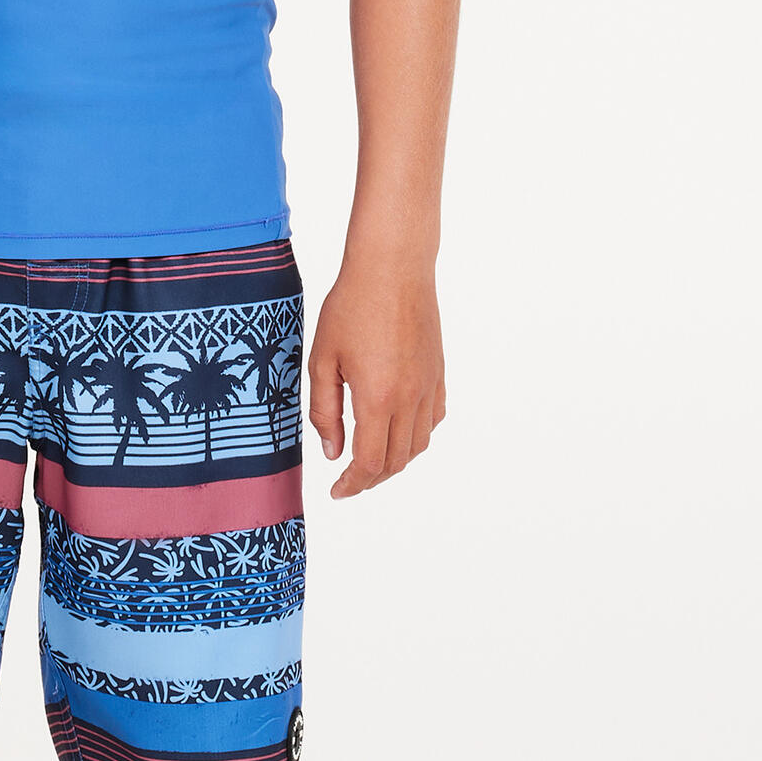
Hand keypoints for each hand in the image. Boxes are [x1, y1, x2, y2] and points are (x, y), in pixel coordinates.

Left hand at [306, 261, 445, 499]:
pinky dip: (416, 437)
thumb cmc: (352, 306)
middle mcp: (410, 399)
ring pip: (418, 445)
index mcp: (378, 398)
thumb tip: (331, 452)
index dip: (352, 484)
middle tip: (349, 481)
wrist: (394, 268)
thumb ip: (325, 411)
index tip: (337, 492)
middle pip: (396, 461)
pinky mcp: (438, 374)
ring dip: (395, 461)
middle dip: (371, 479)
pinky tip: (398, 431)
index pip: (369, 463)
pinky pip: (433, 420)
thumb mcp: (322, 359)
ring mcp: (429, 387)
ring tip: (371, 461)